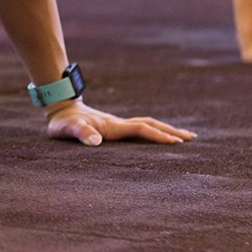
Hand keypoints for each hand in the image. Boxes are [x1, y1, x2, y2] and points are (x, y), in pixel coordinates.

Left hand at [45, 100, 193, 145]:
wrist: (60, 109)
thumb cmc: (62, 122)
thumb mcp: (68, 129)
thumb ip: (81, 134)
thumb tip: (97, 142)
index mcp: (113, 126)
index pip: (141, 130)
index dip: (158, 136)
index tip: (176, 143)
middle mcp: (119, 124)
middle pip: (151, 124)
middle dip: (171, 131)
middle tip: (192, 138)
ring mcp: (118, 125)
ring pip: (147, 125)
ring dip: (165, 129)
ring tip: (182, 136)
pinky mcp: (114, 127)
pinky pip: (139, 129)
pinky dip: (153, 132)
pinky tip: (157, 137)